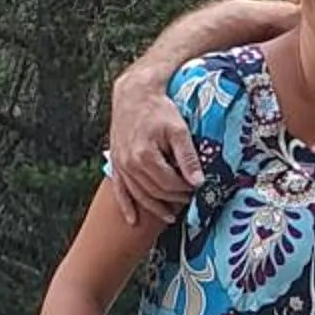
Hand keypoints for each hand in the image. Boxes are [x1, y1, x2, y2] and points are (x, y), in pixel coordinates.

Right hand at [108, 73, 203, 213]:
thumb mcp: (179, 130)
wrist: (134, 94)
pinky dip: (126, 206)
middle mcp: (129, 163)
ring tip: (170, 216)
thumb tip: (198, 182)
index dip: (185, 190)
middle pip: (155, 191)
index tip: (197, 190)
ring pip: (138, 195)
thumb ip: (188, 157)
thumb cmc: (159, 109)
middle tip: (189, 201)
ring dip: (154, 207)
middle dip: (174, 199)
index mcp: (145, 156)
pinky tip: (133, 220)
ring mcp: (120, 164)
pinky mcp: (115, 163)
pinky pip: (119, 190)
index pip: (169, 184)